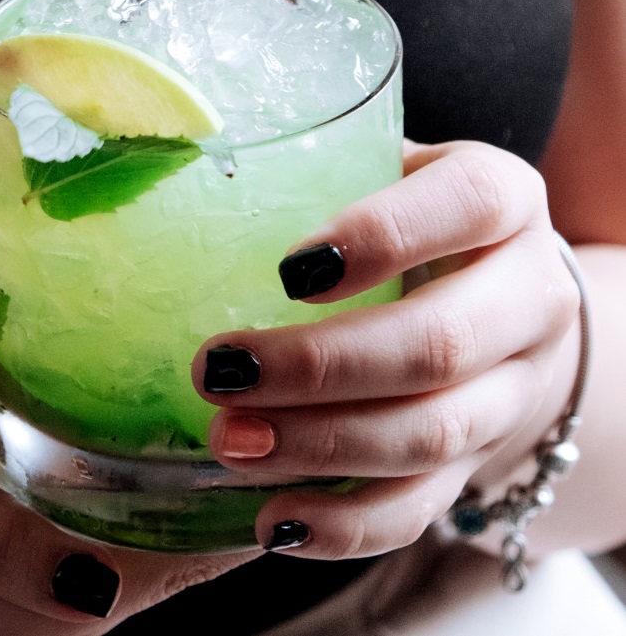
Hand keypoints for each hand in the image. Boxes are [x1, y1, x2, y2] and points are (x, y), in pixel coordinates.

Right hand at [0, 338, 257, 634]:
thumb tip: (95, 597)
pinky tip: (137, 479)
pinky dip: (112, 523)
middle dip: (200, 544)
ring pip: (98, 584)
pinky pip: (58, 560)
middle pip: (123, 598)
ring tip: (221, 468)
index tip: (261, 497)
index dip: (200, 553)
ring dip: (166, 535)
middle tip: (262, 467)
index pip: (120, 593)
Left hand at [191, 140, 581, 557]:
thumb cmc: (409, 220)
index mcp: (500, 201)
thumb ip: (313, 168)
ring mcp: (513, 390)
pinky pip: (422, 508)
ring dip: (321, 446)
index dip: (381, 237)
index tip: (287, 271)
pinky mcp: (480, 463)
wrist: (505, 302)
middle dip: (321, 367)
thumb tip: (169, 169)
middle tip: (216, 370)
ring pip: (432, 435)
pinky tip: (274, 520)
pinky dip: (347, 525)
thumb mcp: (380, 171)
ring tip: (228, 441)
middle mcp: (526, 296)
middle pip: (440, 343)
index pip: (464, 206)